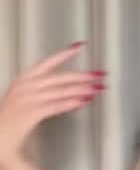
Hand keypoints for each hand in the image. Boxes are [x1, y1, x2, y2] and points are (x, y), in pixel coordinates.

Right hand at [0, 43, 106, 167]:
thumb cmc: (9, 123)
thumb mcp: (23, 100)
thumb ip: (41, 93)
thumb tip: (67, 93)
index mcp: (23, 80)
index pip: (47, 62)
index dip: (64, 54)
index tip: (79, 47)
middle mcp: (25, 86)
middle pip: (60, 77)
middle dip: (82, 76)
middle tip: (100, 75)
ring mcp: (28, 99)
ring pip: (61, 91)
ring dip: (82, 89)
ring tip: (98, 88)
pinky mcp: (31, 113)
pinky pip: (56, 106)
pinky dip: (71, 102)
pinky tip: (84, 101)